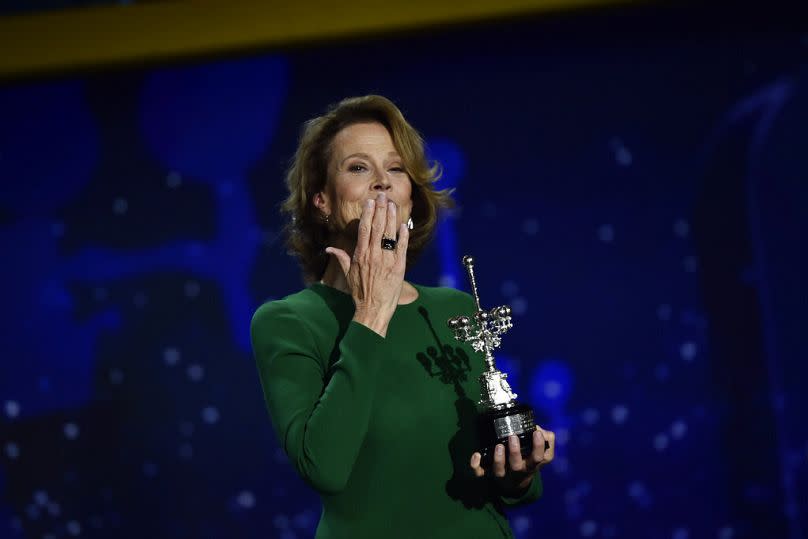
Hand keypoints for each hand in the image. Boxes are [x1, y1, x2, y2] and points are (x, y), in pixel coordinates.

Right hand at [325, 192, 408, 337]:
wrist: (373, 310)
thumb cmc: (360, 293)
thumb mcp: (348, 274)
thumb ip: (340, 258)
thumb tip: (328, 248)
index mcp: (360, 255)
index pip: (364, 229)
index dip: (368, 213)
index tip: (370, 202)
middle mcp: (373, 255)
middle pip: (377, 227)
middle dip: (380, 210)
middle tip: (383, 196)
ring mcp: (387, 261)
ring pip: (389, 234)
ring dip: (391, 218)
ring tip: (393, 205)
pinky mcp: (399, 268)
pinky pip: (402, 248)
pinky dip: (403, 236)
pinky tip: (404, 225)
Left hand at [469, 426, 555, 493]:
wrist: (516, 483)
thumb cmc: (529, 460)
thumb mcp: (542, 454)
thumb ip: (547, 441)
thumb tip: (539, 429)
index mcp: (531, 464)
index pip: (538, 457)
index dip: (538, 446)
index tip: (536, 433)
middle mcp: (517, 470)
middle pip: (517, 465)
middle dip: (515, 452)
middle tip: (513, 437)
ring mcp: (503, 472)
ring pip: (499, 470)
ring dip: (498, 459)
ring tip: (499, 446)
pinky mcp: (489, 474)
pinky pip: (480, 473)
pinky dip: (476, 466)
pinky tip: (476, 454)